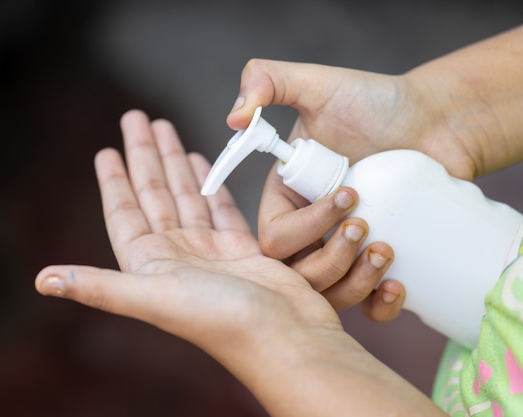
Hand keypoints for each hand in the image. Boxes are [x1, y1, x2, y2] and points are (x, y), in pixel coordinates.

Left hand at [33, 110, 442, 415]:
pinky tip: (202, 162)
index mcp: (149, 263)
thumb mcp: (152, 297)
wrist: (283, 338)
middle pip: (154, 194)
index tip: (105, 149)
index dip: (113, 181)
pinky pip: (219, 207)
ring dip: (175, 163)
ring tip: (168, 129)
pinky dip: (210, 184)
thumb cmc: (219, 321)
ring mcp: (209, 251)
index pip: (124, 211)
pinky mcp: (241, 249)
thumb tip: (41, 281)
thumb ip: (99, 286)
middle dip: (145, 155)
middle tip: (138, 117)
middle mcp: (176, 255)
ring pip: (186, 195)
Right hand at [227, 59, 477, 320]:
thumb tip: (233, 120)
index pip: (275, 238)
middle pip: (298, 276)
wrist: (434, 121)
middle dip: (330, 259)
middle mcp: (310, 231)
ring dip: (355, 283)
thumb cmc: (374, 103)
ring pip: (330, 296)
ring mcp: (343, 251)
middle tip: (366, 226)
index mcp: (285, 199)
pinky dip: (379, 306)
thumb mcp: (317, 84)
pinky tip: (398, 285)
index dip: (305, 228)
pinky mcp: (377, 266)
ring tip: (387, 250)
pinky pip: (367, 308)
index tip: (349, 195)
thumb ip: (267, 82)